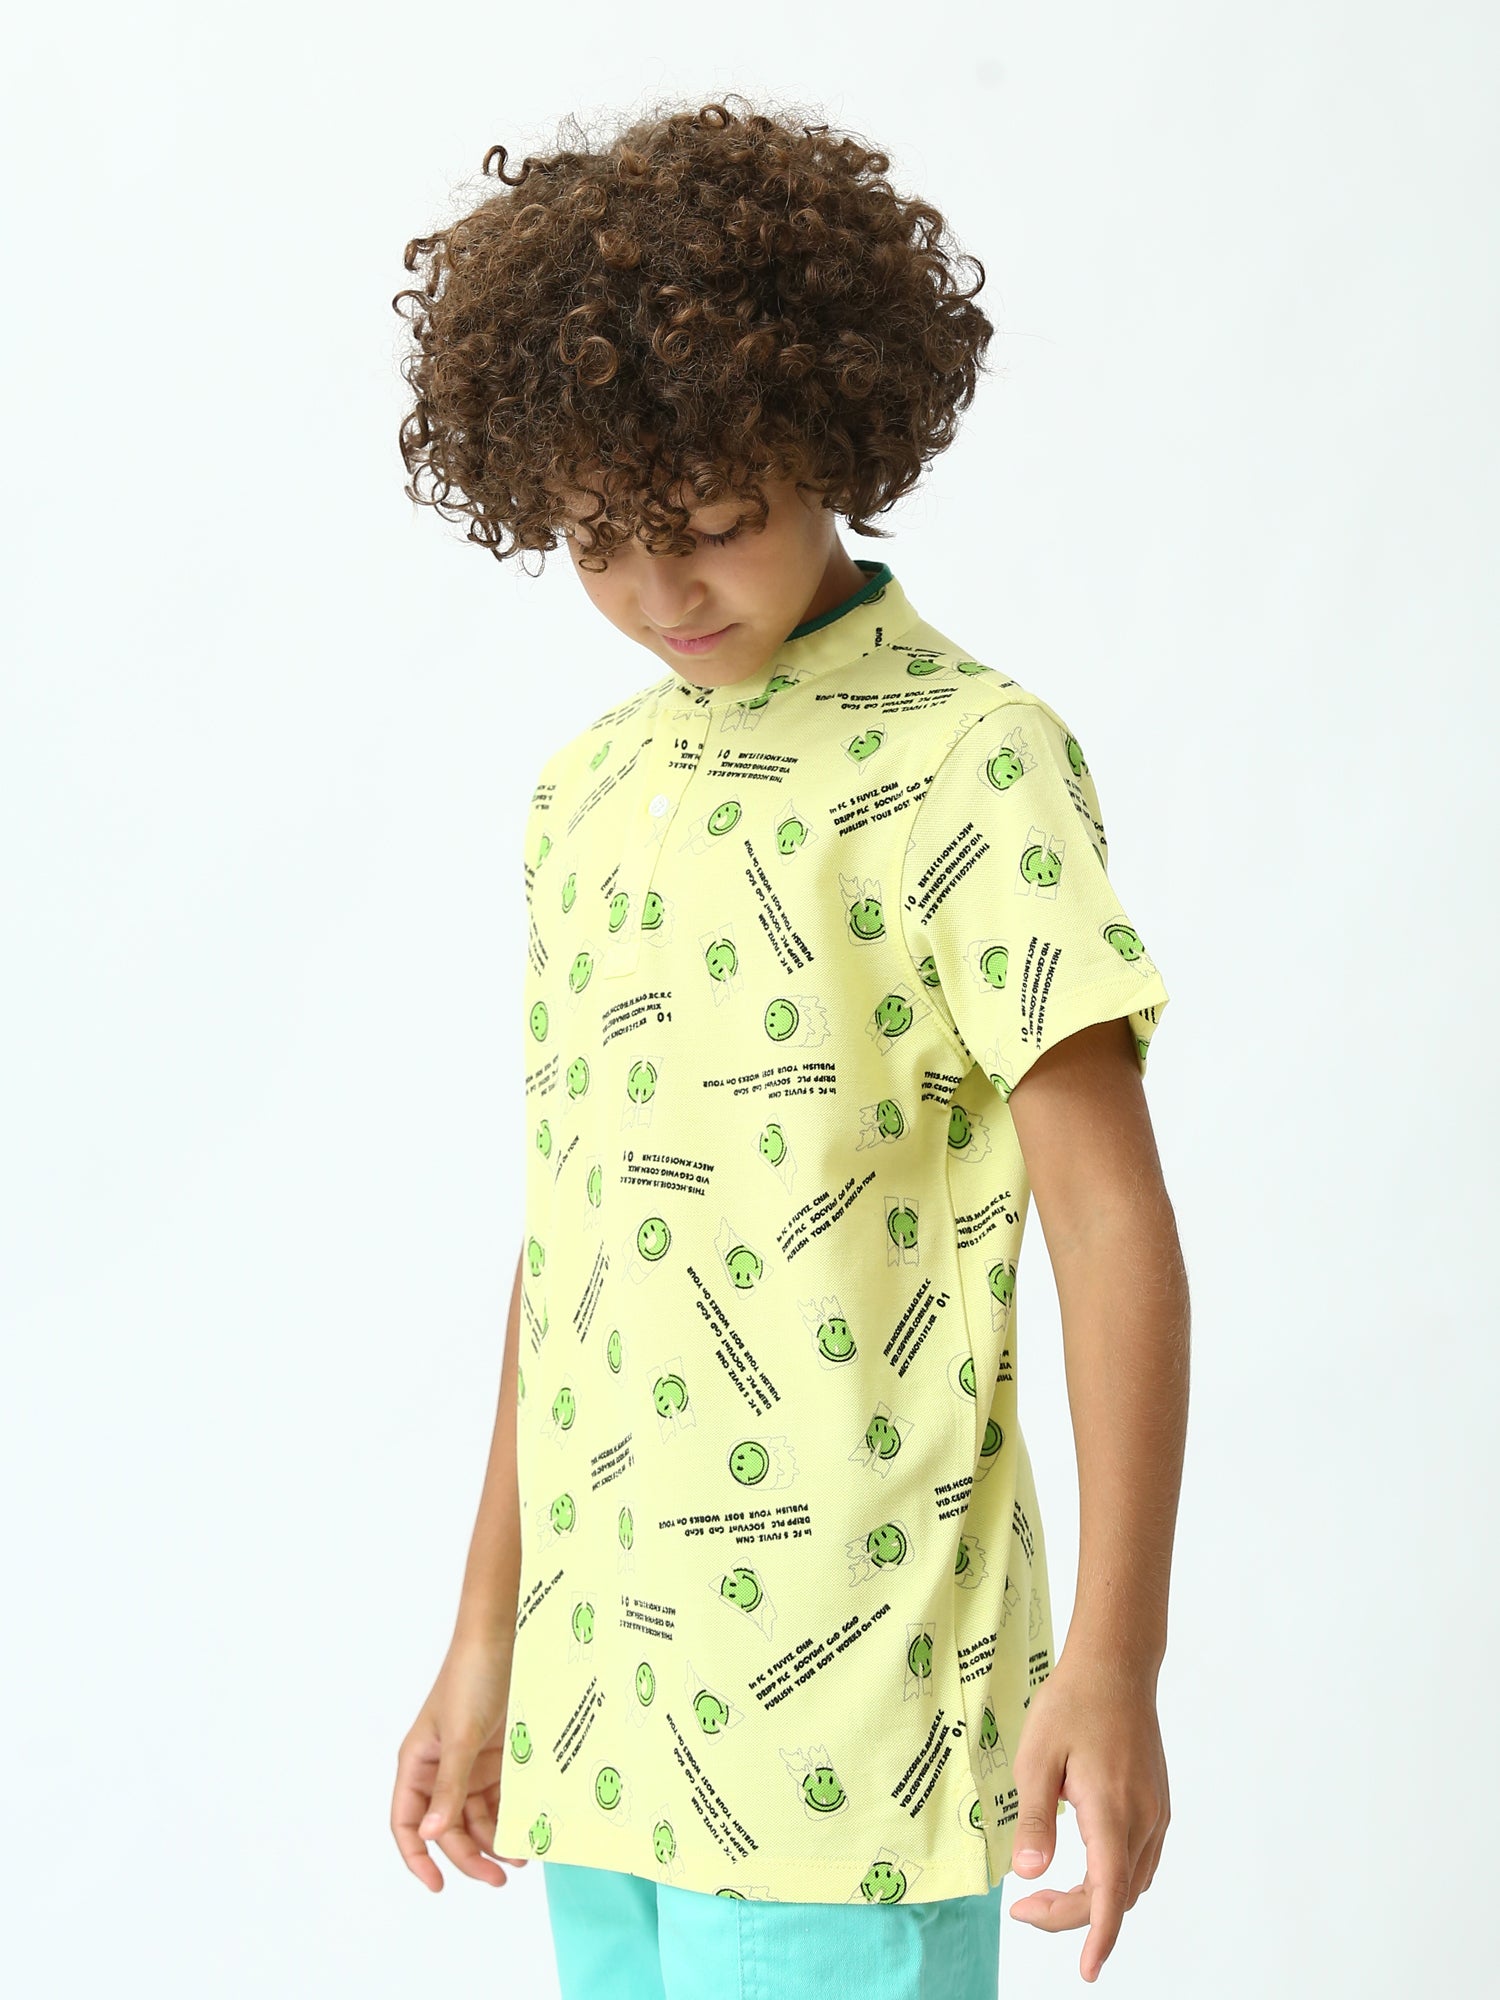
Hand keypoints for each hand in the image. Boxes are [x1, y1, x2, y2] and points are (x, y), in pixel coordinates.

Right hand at [392, 1633, 529, 1891]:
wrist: (507, 1639)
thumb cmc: (472, 1678)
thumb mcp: (461, 1736)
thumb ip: (449, 1788)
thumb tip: (429, 1835)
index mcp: (418, 1763)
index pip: (406, 1822)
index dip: (417, 1857)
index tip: (438, 1886)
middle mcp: (441, 1769)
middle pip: (447, 1827)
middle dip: (469, 1856)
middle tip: (498, 1879)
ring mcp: (470, 1765)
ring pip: (476, 1818)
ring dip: (494, 1840)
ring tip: (521, 1856)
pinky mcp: (498, 1758)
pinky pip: (500, 1799)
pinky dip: (510, 1817)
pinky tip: (526, 1830)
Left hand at [1006, 1651, 1169, 1980]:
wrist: (1116, 1665)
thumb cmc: (1072, 1704)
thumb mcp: (1037, 1758)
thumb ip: (1034, 1820)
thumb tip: (1027, 1873)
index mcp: (1111, 1812)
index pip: (1108, 1895)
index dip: (1096, 1938)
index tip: (1087, 1972)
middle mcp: (1143, 1820)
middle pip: (1116, 1896)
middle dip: (1073, 1916)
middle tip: (1024, 1910)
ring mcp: (1155, 1812)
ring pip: (1131, 1882)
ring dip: (1094, 1901)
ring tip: (1046, 1896)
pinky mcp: (1157, 1803)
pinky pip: (1141, 1860)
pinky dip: (1113, 1880)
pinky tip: (1084, 1871)